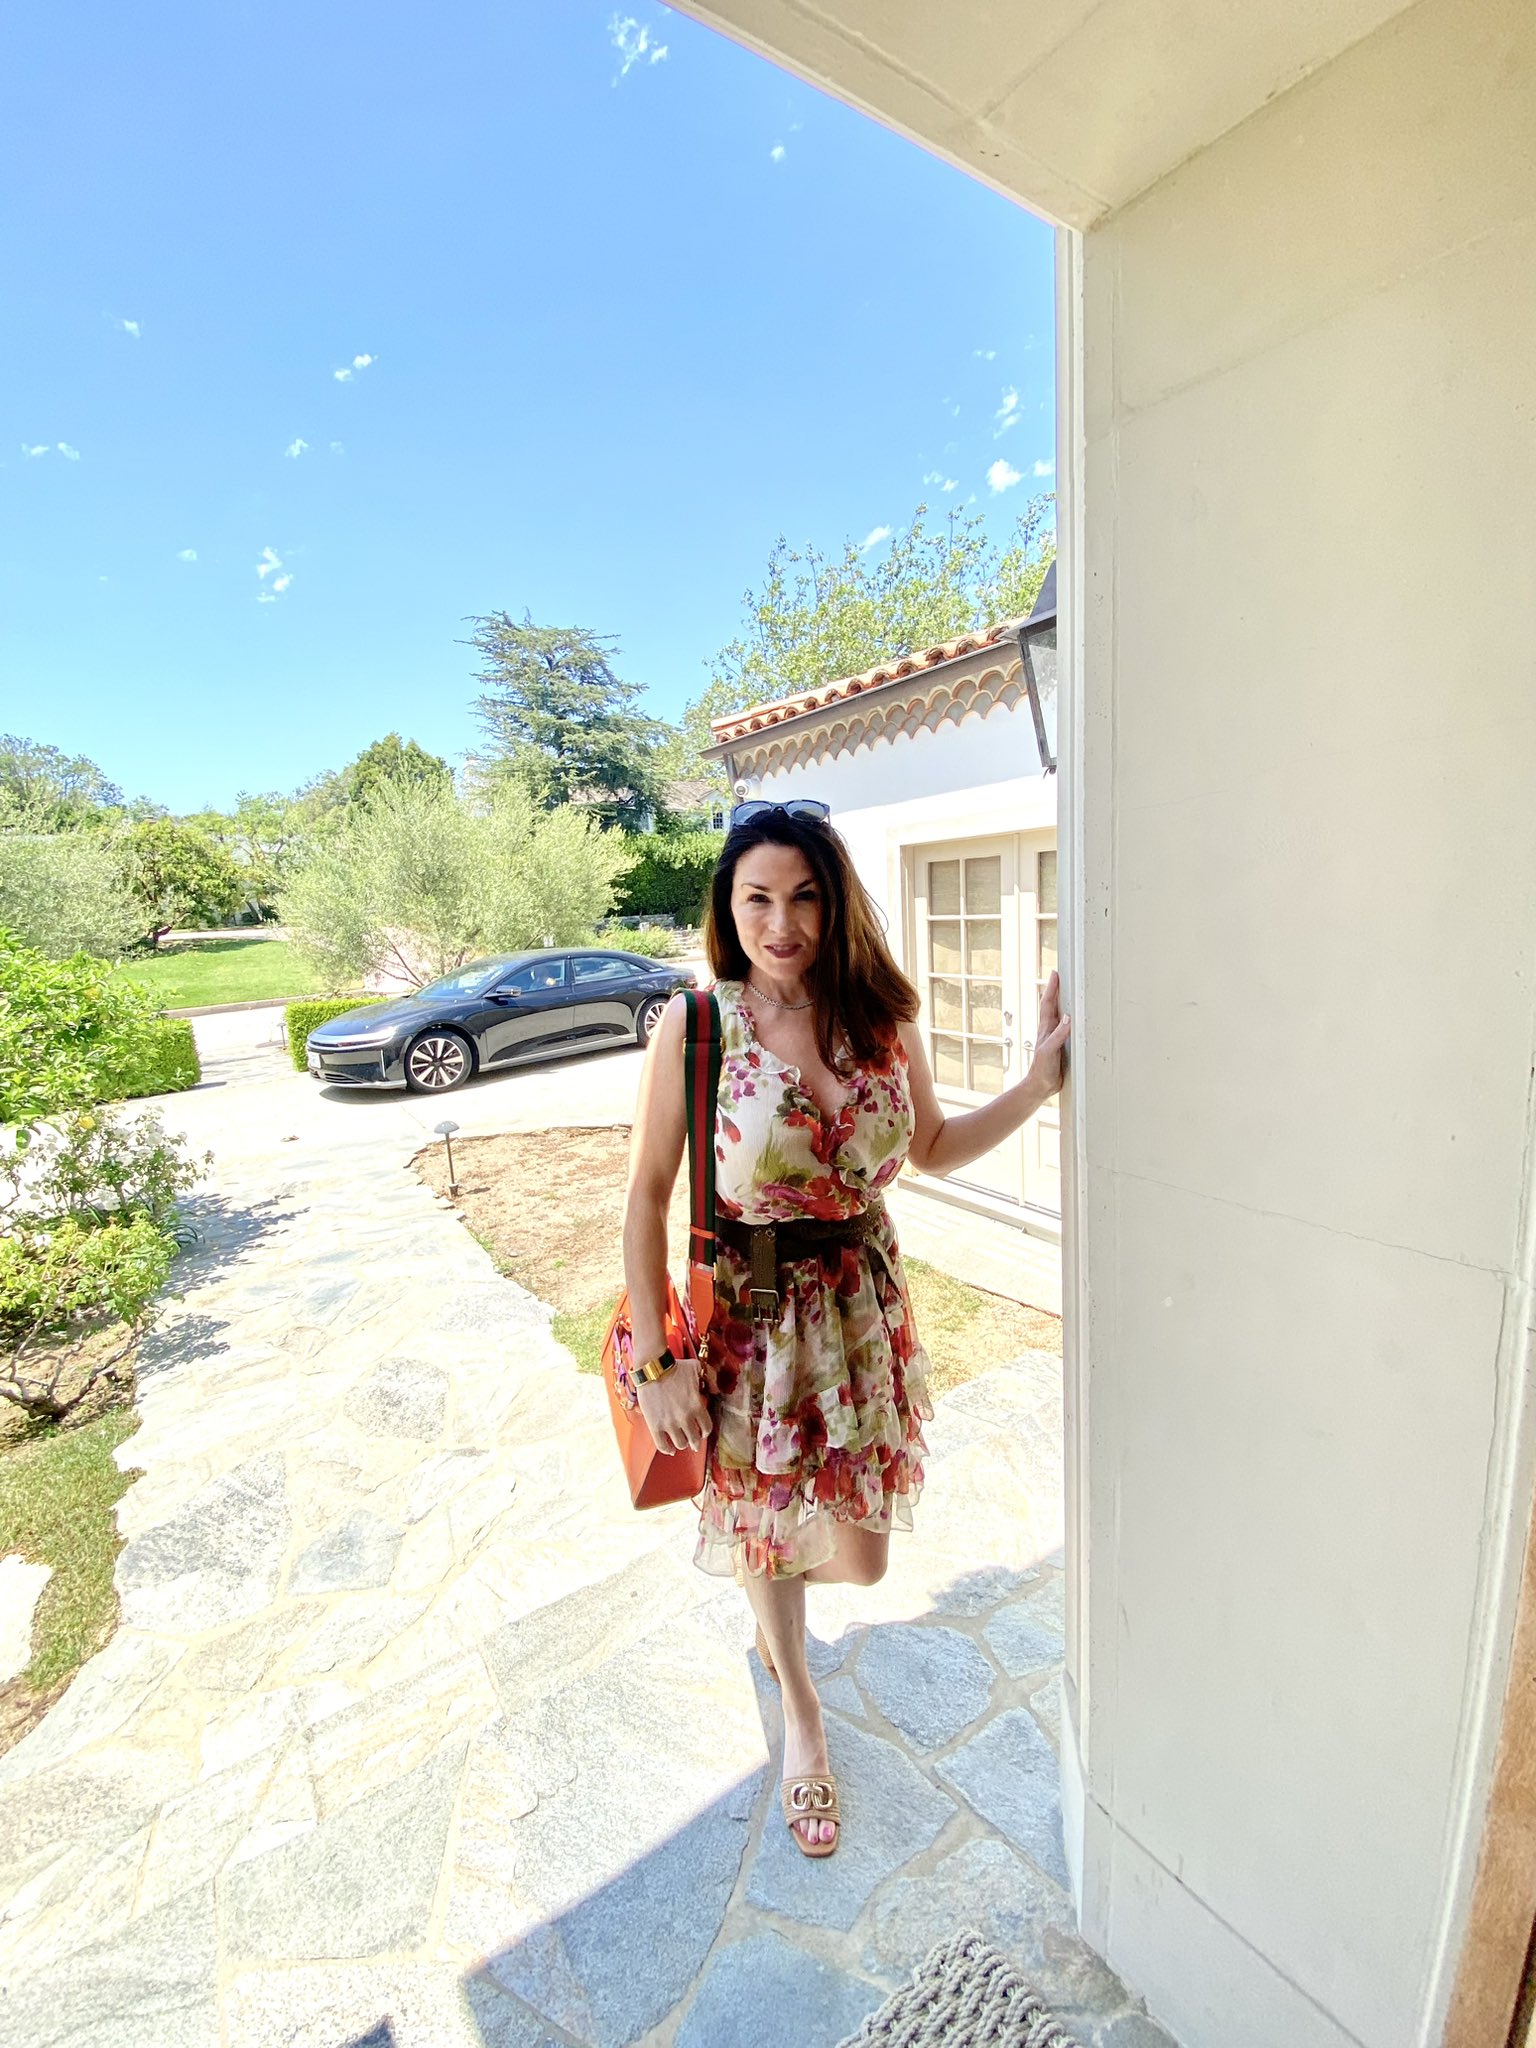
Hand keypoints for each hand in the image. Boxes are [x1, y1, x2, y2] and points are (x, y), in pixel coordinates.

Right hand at [636, 1353, 709, 1455]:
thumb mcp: (697, 1369)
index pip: (707, 1428)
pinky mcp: (655, 1425)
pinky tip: (670, 1450)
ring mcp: (669, 1423)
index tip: (702, 1432)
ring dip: (682, 1444)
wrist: (652, 1368)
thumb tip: (716, 1390)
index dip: (705, 1431)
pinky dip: (667, 1449)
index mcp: (697, 1406)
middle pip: (694, 1439)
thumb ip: (710, 1378)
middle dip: (695, 1441)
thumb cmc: (675, 1367)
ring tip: (681, 1441)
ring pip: (680, 1444)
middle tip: (693, 1441)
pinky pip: (662, 1445)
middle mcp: (685, 1418)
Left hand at [1027, 970, 1070, 1097]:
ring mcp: (1055, 1037)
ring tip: (1069, 991)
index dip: (1052, 988)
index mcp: (1046, 1029)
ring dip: (1063, 1003)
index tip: (1055, 973)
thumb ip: (1058, 1035)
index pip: (1049, 1004)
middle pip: (1053, 1005)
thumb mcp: (1050, 1051)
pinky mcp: (1062, 1046)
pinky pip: (1068, 1029)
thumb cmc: (1042, 1069)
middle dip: (1057, 990)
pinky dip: (1072, 1020)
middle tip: (1061, 976)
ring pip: (1060, 1016)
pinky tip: (1076, 1020)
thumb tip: (1068, 1017)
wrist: (1040, 1086)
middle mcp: (1050, 1030)